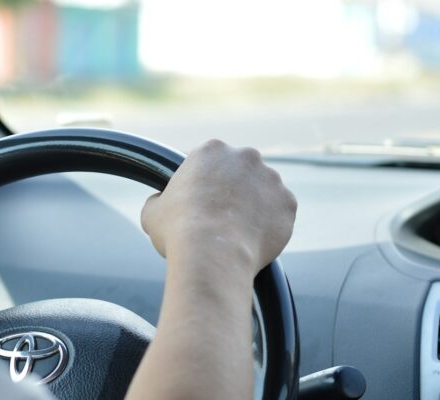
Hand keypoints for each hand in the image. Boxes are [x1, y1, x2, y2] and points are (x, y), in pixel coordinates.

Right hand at [127, 140, 296, 399]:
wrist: (212, 254)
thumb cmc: (178, 231)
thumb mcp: (152, 212)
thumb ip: (159, 200)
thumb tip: (159, 203)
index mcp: (211, 150)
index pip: (209, 161)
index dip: (204, 182)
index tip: (200, 200)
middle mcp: (246, 157)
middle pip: (241, 171)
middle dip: (234, 189)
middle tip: (221, 216)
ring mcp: (271, 179)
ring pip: (264, 191)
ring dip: (255, 206)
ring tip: (239, 233)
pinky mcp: (288, 203)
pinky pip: (280, 213)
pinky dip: (271, 225)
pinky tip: (254, 240)